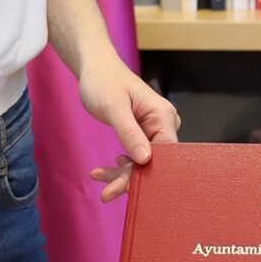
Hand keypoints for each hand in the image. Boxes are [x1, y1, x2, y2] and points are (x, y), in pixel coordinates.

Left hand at [79, 58, 179, 201]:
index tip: (125, 188)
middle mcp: (164, 123)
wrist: (95, 68)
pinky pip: (135, 155)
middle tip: (107, 193)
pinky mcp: (143, 133)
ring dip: (121, 173)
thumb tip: (145, 159)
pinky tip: (102, 170)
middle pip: (154, 161)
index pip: (165, 153)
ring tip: (98, 177)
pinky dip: (119, 165)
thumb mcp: (114, 107)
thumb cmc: (103, 82)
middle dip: (130, 178)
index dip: (147, 173)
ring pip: (143, 161)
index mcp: (163, 115)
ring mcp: (153, 129)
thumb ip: (129, 132)